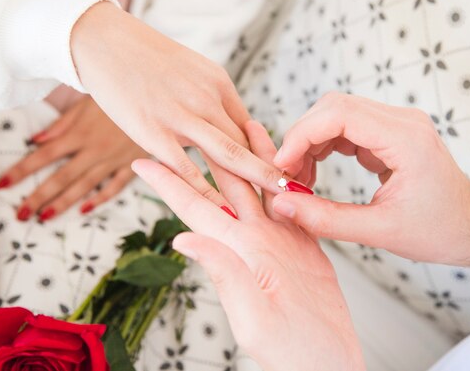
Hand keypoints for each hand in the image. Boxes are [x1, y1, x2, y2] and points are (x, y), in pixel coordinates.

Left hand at [0, 96, 146, 221]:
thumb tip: (35, 140)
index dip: (22, 169)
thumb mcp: (88, 101)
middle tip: (20, 214)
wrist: (159, 100)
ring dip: (63, 203)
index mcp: (80, 133)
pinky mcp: (132, 164)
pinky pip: (115, 186)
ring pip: (84, 186)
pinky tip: (85, 210)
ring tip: (44, 218)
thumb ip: (63, 123)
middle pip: (61, 177)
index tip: (2, 184)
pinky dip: (100, 199)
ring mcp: (113, 160)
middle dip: (38, 197)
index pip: (44, 154)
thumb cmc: (120, 94)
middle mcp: (93, 150)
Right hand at [70, 2, 288, 208]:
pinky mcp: (154, 131)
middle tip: (297, 197)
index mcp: (219, 83)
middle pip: (248, 143)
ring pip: (228, 157)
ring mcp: (182, 116)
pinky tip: (220, 212)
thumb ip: (210, 97)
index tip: (285, 175)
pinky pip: (186, 169)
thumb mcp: (190, 69)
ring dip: (253, 185)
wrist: (104, 41)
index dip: (269, 154)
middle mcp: (208, 99)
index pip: (250, 126)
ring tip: (275, 209)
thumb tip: (226, 122)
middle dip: (274, 173)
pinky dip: (206, 193)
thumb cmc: (145, 59)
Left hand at [132, 121, 364, 370]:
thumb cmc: (292, 350)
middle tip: (192, 121)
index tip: (141, 160)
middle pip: (224, 186)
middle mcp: (253, 240)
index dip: (167, 184)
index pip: (193, 209)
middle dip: (207, 152)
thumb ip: (223, 274)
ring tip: (239, 123)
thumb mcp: (253, 316)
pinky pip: (289, 200)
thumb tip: (182, 238)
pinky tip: (277, 160)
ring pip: (257, 186)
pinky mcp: (302, 242)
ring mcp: (277, 240)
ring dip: (248, 154)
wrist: (327, 359)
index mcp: (236, 252)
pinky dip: (282, 175)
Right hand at [272, 92, 469, 266]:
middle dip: (301, 138)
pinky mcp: (389, 133)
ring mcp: (396, 124)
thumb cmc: (440, 230)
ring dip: (309, 143)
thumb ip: (326, 219)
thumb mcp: (379, 231)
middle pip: (333, 108)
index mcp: (405, 139)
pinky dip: (322, 147)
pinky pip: (345, 128)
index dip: (301, 135)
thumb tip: (281, 205)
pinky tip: (315, 175)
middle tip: (285, 176)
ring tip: (299, 180)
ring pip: (335, 115)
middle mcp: (401, 121)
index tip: (281, 166)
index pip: (339, 114)